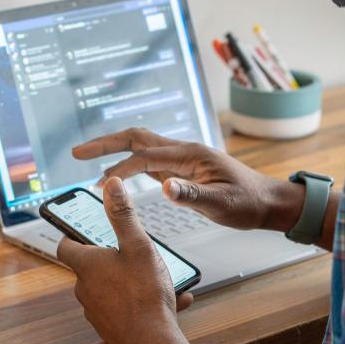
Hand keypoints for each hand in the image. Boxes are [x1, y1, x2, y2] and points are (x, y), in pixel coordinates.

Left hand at [57, 178, 203, 343]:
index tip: (82, 229)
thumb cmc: (144, 293)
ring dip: (128, 280)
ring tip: (157, 278)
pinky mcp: (109, 327)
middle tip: (131, 252)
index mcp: (87, 264)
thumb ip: (123, 215)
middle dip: (109, 258)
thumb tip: (112, 185)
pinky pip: (123, 307)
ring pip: (108, 288)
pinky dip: (139, 301)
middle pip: (89, 267)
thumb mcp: (138, 245)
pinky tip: (168, 299)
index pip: (65, 246)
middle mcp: (85, 288)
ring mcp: (95, 310)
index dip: (72, 235)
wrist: (152, 341)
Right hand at [73, 128, 300, 230]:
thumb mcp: (222, 204)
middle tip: (77, 152)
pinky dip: (128, 163)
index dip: (117, 164)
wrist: (267, 202)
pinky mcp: (182, 171)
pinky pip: (149, 161)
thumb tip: (164, 189)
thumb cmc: (248, 203)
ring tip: (88, 159)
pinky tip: (118, 173)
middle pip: (136, 138)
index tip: (93, 174)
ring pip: (141, 147)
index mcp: (190, 155)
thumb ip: (193, 196)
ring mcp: (182, 160)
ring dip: (114, 151)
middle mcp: (183, 152)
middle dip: (105, 143)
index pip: (144, 155)